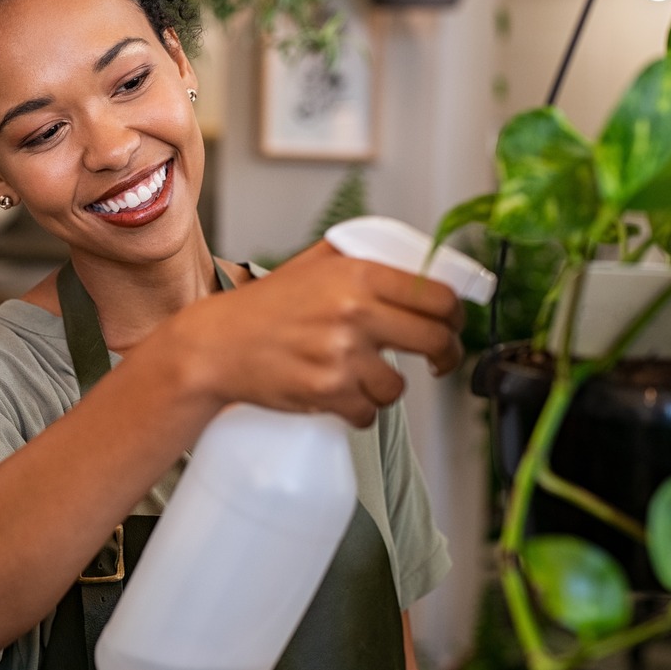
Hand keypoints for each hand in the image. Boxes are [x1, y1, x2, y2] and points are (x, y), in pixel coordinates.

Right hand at [158, 240, 464, 426]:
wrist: (215, 346)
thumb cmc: (262, 308)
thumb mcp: (310, 265)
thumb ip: (358, 257)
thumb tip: (414, 262)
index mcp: (357, 275)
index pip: (437, 296)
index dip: (455, 314)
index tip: (452, 323)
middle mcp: (354, 312)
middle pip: (436, 340)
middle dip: (445, 355)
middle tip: (438, 360)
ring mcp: (341, 355)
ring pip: (399, 386)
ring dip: (387, 387)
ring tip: (360, 375)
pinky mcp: (328, 392)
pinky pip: (369, 412)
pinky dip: (359, 410)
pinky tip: (338, 394)